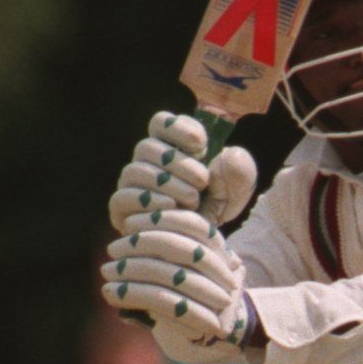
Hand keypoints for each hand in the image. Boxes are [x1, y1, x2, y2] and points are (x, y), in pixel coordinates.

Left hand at [102, 210, 255, 362]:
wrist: (202, 335)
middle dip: (142, 244)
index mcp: (220, 251)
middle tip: (112, 249)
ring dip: (132, 271)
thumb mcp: (175, 264)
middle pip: (183, 248)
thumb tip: (128, 226)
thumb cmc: (179, 293)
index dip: (160, 219)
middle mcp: (225, 271)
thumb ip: (162, 245)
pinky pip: (165, 304)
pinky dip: (134, 295)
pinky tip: (112, 293)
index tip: (127, 223)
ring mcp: (220, 299)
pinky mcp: (206, 322)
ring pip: (172, 276)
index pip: (194, 224)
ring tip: (106, 271)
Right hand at [107, 111, 257, 235]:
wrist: (202, 241)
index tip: (202, 145)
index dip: (178, 128)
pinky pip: (123, 197)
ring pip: (135, 171)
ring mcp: (132, 184)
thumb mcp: (238, 188)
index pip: (161, 123)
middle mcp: (147, 162)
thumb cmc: (217, 205)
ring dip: (167, 183)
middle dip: (179, 163)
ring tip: (192, 199)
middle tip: (203, 181)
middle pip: (147, 147)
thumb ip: (240, 169)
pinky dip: (149, 201)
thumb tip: (228, 155)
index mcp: (171, 146)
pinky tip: (171, 208)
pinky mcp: (122, 208)